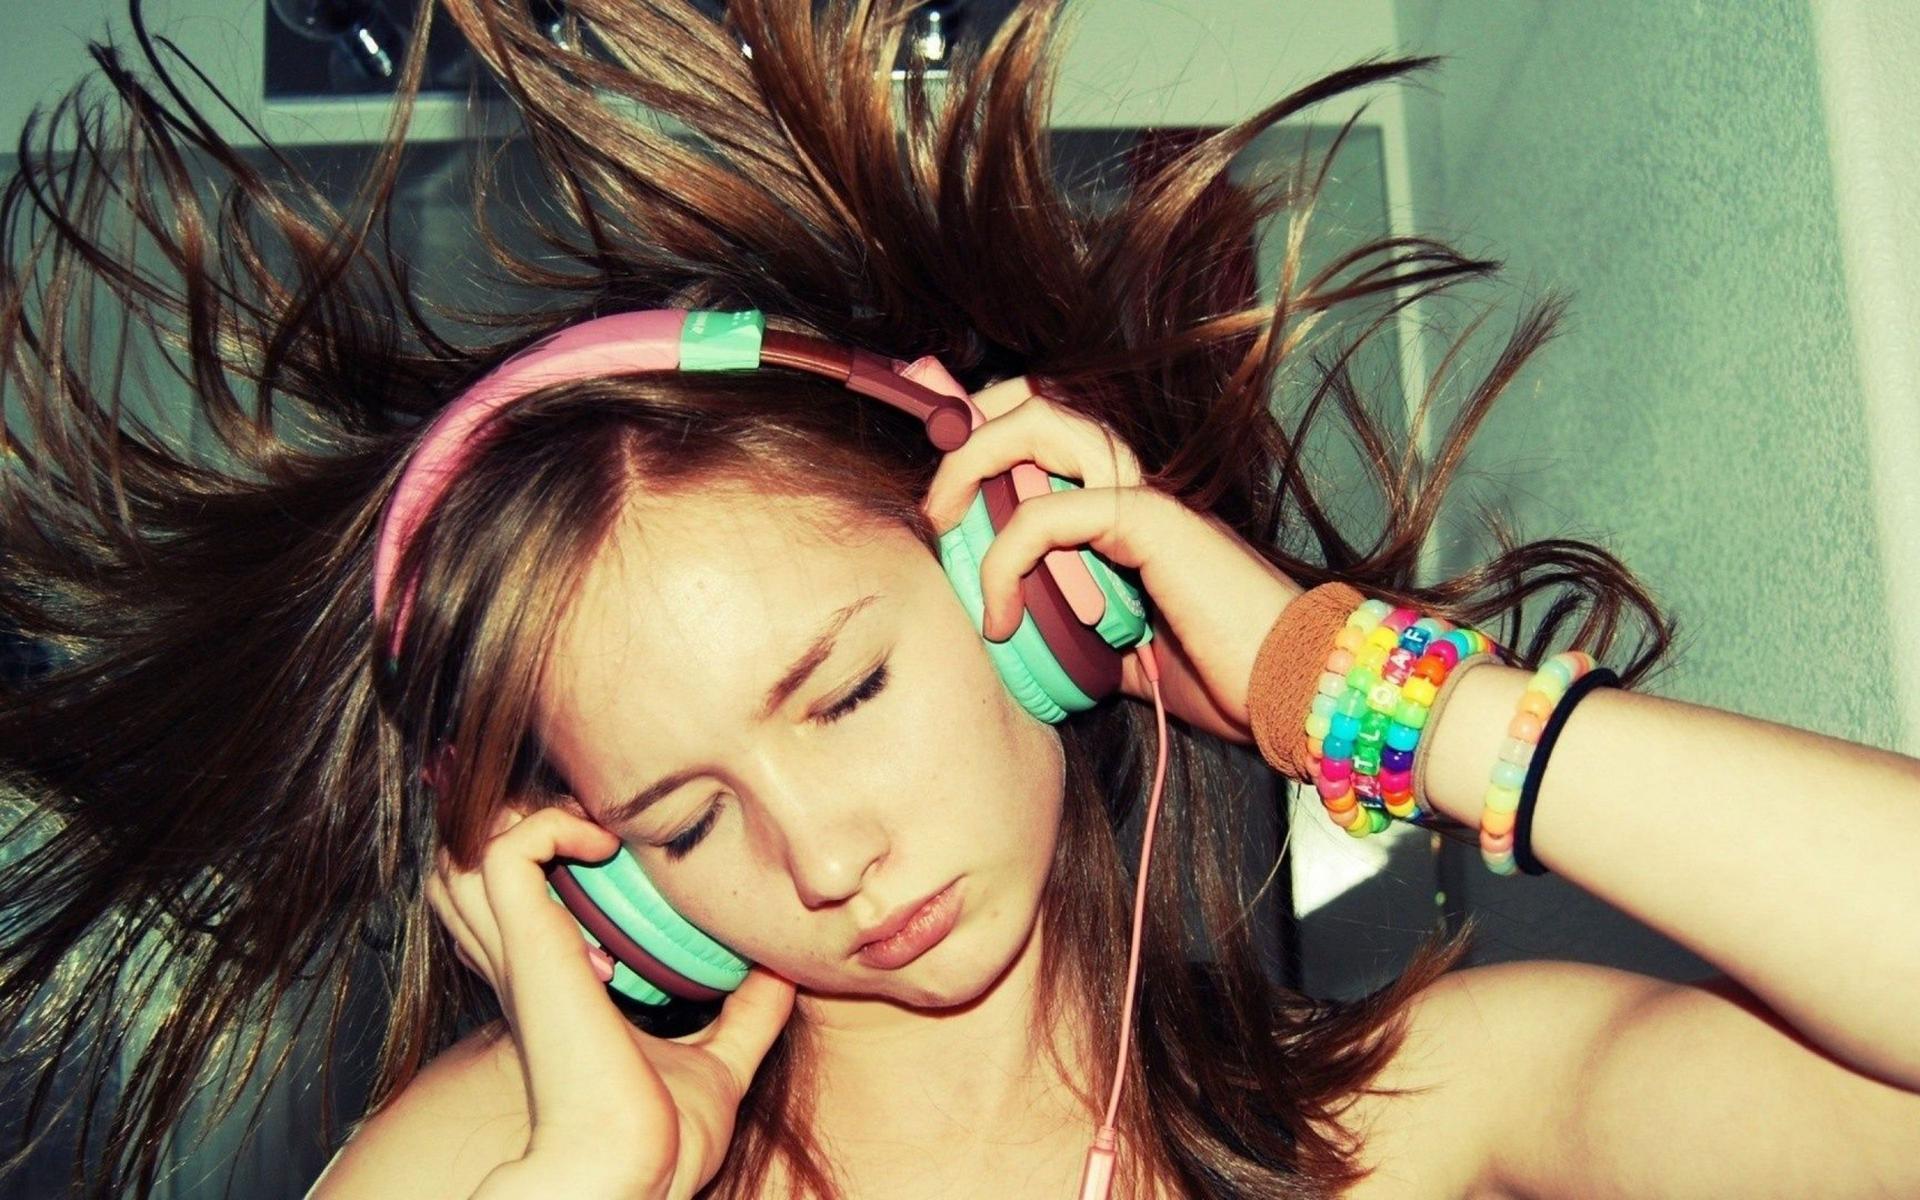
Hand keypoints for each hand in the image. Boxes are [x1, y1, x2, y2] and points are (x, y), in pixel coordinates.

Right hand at [427, 805, 795, 1198]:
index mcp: (551, 994)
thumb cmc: (661, 1145)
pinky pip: (507, 852)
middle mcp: (523, 970)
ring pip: (465, 854)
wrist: (640, 1171)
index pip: (504, 910)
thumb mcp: (714, 1067)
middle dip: (515, 829)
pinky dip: (548, 828)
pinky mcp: (533, 951)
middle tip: (596, 832)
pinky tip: (601, 846)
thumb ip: (744, 1022)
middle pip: (464, 872)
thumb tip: (782, 977)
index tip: (615, 857)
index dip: (537, 867)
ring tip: (594, 831)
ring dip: (523, 821)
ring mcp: (523, 959)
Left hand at [919, 375, 1304, 745]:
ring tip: (945, 525)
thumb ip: (1076, 629)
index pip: (1044, 430)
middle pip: (1033, 399)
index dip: (981, 429)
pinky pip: (1051, 512)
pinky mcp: (1150, 521)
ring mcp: (1144, 492)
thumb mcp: (1124, 649)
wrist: (1295, 690)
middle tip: (937, 506)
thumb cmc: (1224, 673)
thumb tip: (1020, 640)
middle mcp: (1134, 480)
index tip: (937, 481)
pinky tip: (998, 615)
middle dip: (966, 431)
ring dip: (972, 464)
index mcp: (1126, 501)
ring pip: (1038, 424)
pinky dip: (1005, 559)